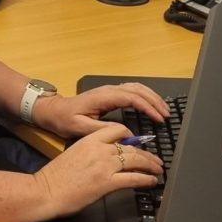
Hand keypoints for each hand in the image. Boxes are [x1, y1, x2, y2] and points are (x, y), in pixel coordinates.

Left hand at [32, 81, 170, 138]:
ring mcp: (109, 90)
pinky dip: (145, 96)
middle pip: (138, 90)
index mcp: (103, 97)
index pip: (132, 98)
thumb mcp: (82, 128)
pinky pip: (132, 90)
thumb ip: (105, 130)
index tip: (159, 119)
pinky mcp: (110, 94)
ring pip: (136, 87)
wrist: (54, 110)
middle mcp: (108, 90)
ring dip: (152, 97)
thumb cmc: (65, 119)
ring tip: (164, 110)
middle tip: (167, 116)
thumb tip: (127, 133)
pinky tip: (151, 105)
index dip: (148, 107)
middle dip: (154, 101)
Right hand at [33, 123, 163, 218]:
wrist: (45, 190)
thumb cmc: (55, 177)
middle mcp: (99, 149)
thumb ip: (91, 152)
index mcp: (89, 140)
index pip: (117, 129)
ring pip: (136, 160)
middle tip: (155, 159)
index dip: (131, 136)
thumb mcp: (73, 154)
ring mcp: (104, 166)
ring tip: (158, 169)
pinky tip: (151, 181)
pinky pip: (133, 178)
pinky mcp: (107, 183)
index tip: (137, 143)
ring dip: (150, 165)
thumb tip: (105, 158)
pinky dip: (146, 179)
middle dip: (147, 153)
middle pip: (130, 146)